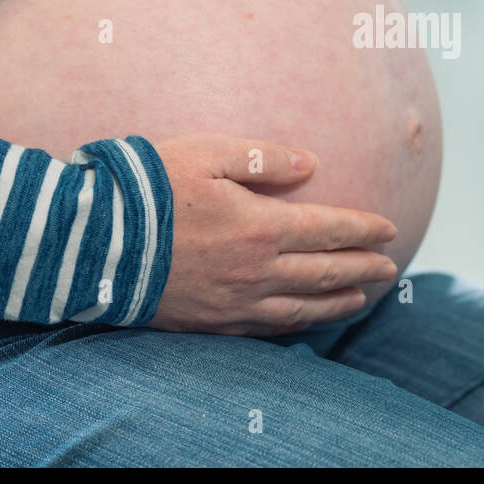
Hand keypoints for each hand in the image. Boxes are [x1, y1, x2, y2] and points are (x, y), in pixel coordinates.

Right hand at [148, 133, 397, 335]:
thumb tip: (312, 163)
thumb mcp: (208, 153)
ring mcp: (233, 303)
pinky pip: (265, 330)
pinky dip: (295, 326)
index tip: (390, 229)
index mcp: (261, 226)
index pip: (329, 229)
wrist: (93, 242)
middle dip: (363, 268)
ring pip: (300, 308)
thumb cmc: (148, 188)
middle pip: (325, 272)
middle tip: (390, 267)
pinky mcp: (209, 323)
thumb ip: (264, 158)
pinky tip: (304, 321)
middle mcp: (256, 271)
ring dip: (337, 303)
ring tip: (361, 298)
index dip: (363, 230)